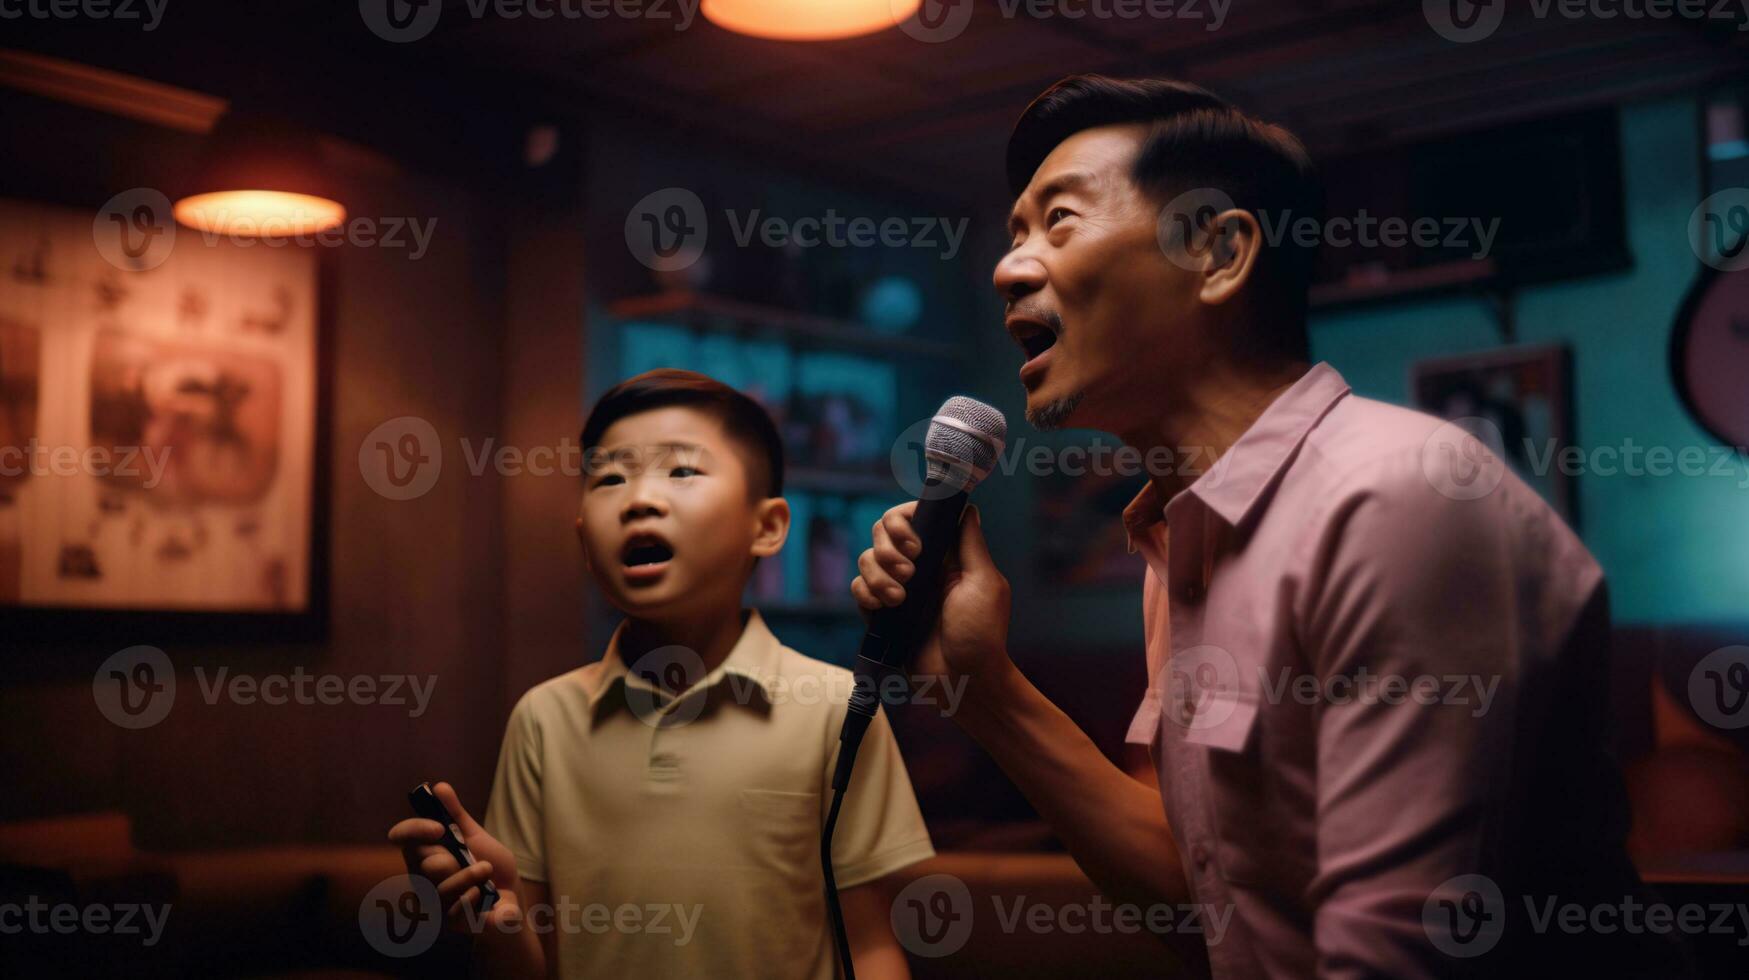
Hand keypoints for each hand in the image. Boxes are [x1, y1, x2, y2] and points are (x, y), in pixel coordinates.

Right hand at [388, 781, 523, 935]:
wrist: (510, 896)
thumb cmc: (488, 865)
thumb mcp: (475, 836)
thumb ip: (456, 814)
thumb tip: (439, 786)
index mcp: (424, 853)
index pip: (403, 838)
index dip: (414, 830)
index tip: (437, 828)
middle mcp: (422, 878)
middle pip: (424, 863)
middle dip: (450, 859)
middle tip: (469, 858)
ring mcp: (434, 902)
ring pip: (442, 887)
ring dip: (470, 875)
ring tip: (486, 870)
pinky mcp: (450, 922)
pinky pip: (457, 909)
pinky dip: (476, 897)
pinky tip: (484, 895)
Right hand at [850, 502, 1012, 695]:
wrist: (963, 681)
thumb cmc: (982, 634)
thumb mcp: (984, 583)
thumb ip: (970, 543)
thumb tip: (966, 507)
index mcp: (945, 555)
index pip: (914, 517)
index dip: (904, 520)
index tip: (914, 543)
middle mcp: (919, 566)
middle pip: (883, 531)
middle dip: (889, 548)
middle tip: (910, 574)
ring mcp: (898, 588)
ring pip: (867, 558)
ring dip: (878, 575)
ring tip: (900, 600)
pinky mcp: (882, 612)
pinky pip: (859, 588)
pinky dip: (866, 593)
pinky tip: (884, 609)